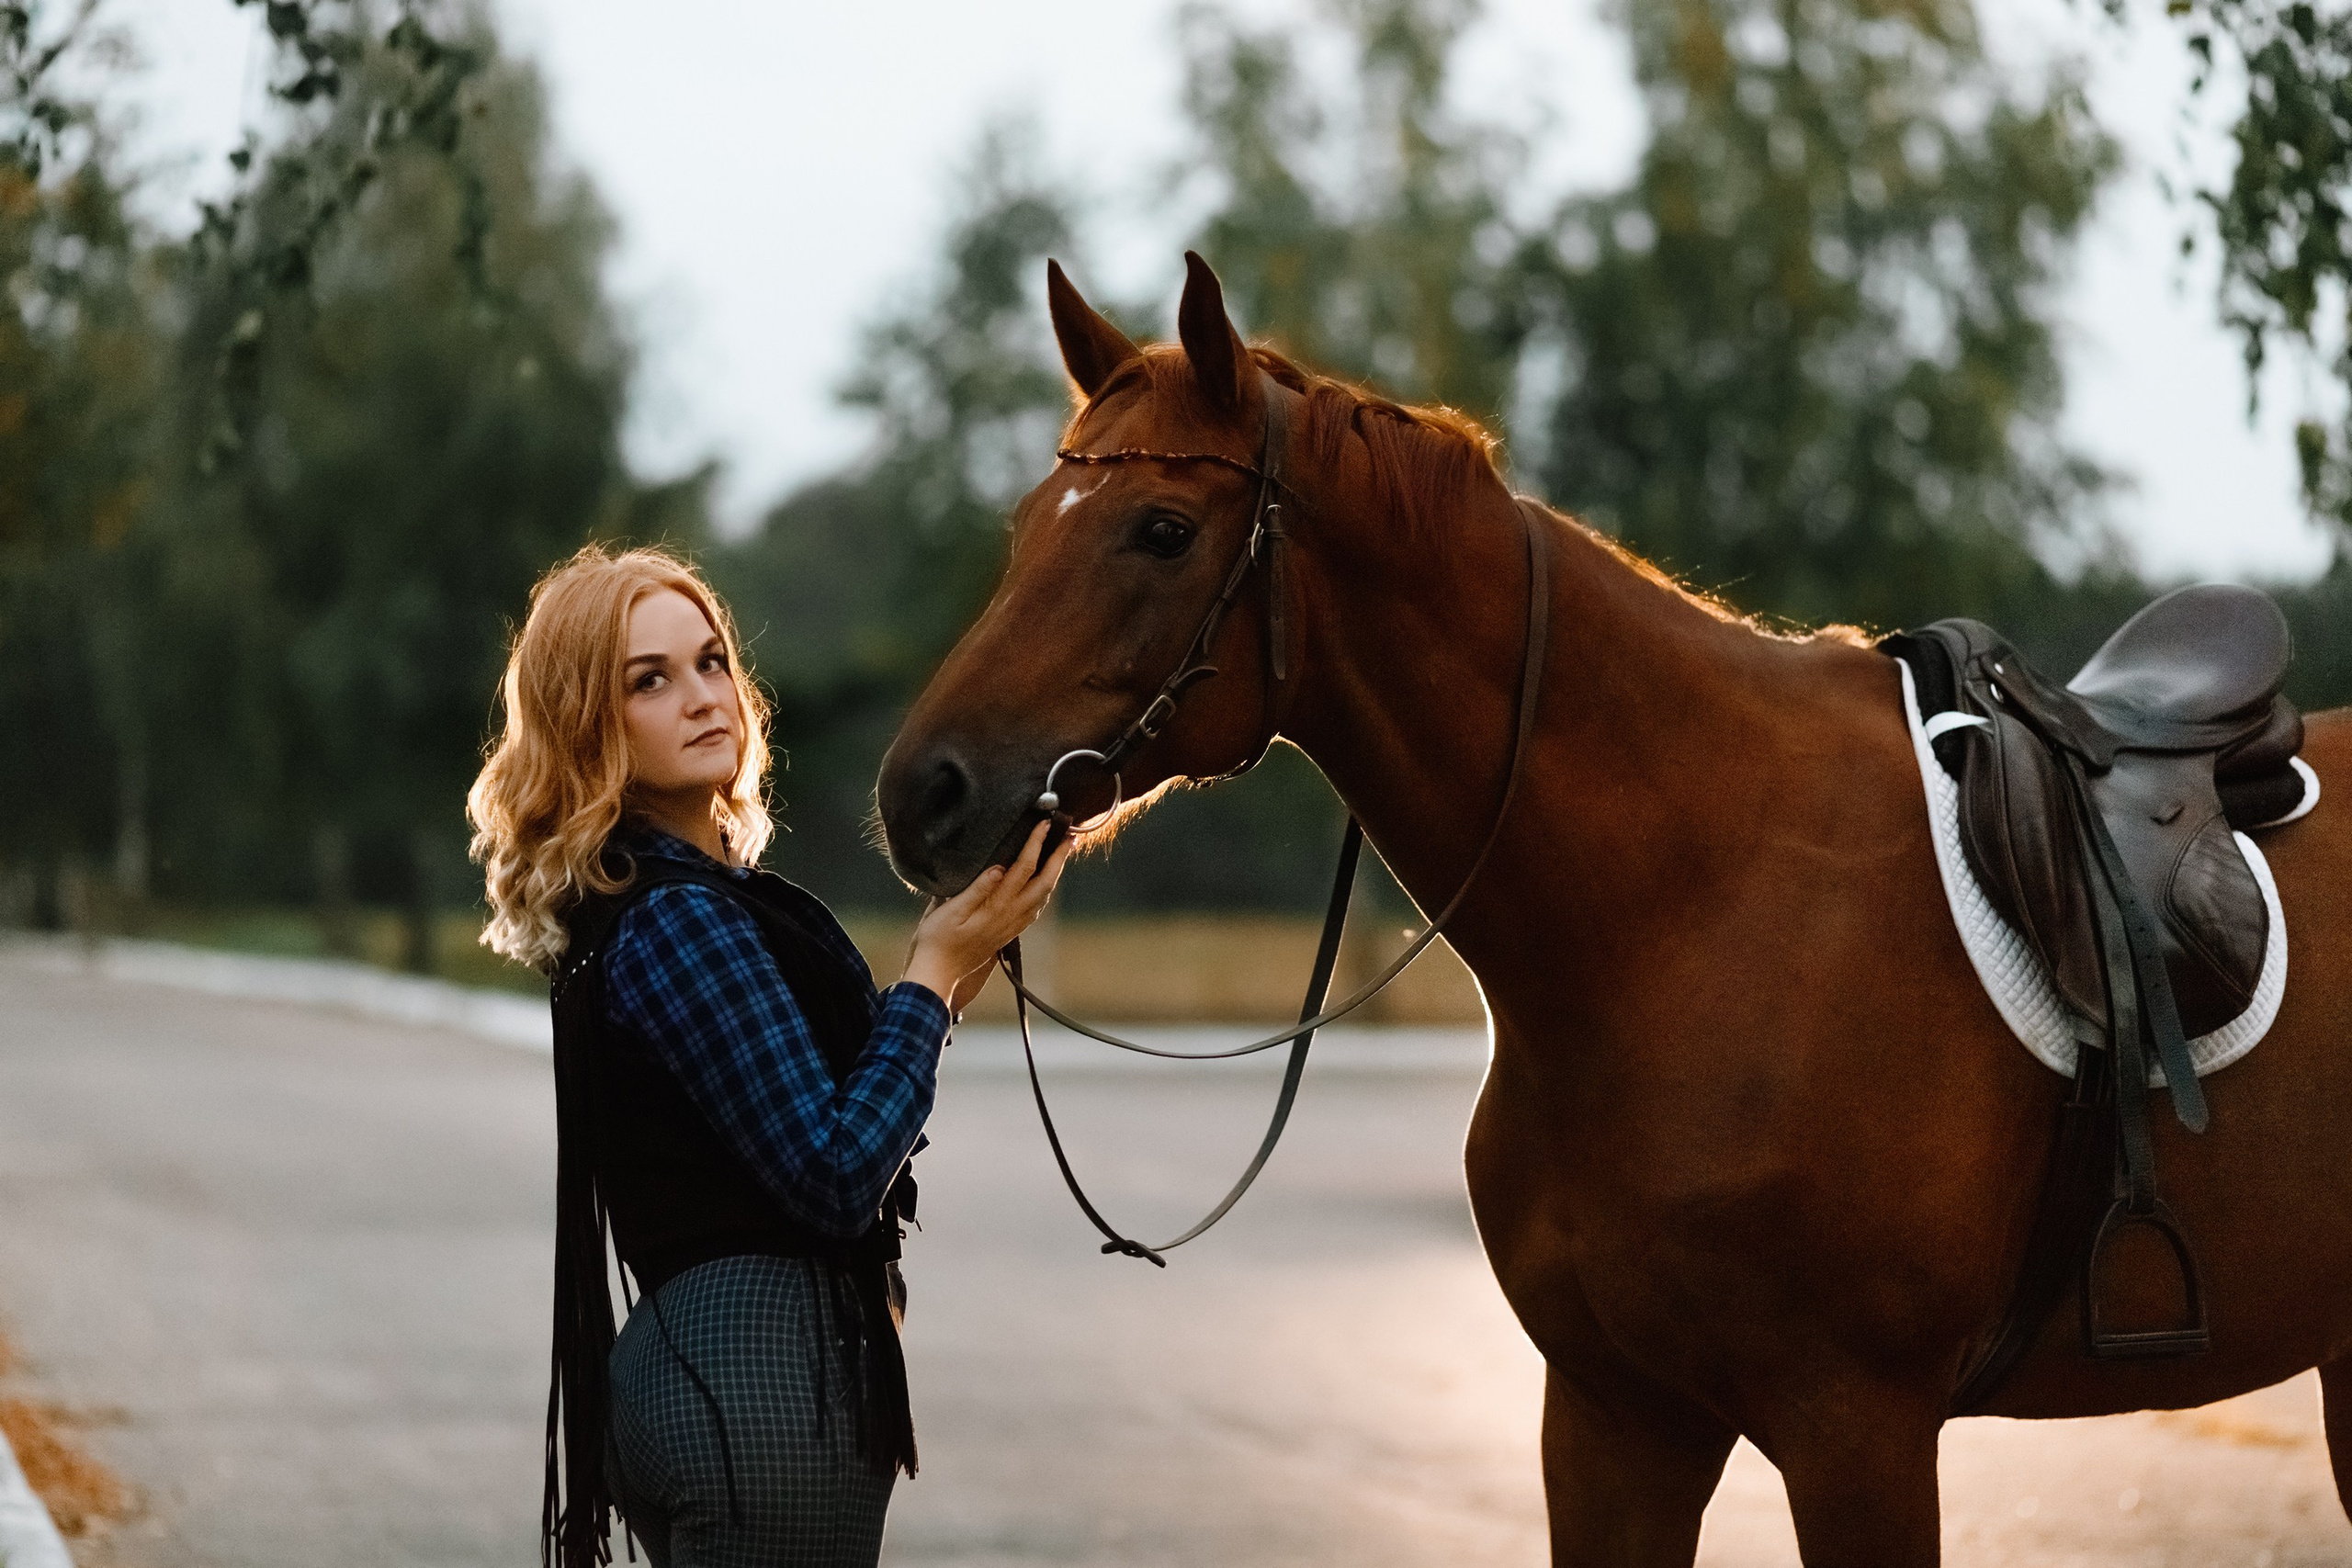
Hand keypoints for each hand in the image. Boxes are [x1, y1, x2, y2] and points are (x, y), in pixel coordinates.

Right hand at [902, 822, 1071, 1008]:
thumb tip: (999, 868)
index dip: (1036, 843)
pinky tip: (1044, 882)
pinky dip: (1046, 890)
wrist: (940, 972)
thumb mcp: (950, 911)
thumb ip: (976, 890)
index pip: (1024, 868)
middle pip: (1045, 882)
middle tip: (1071, 837)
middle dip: (1059, 858)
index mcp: (997, 906)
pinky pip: (1036, 908)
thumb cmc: (938, 939)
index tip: (1044, 824)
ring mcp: (1013, 925)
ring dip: (1056, 873)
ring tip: (1062, 854)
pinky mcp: (1009, 932)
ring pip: (1044, 896)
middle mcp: (1011, 915)